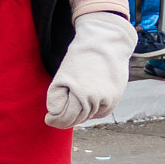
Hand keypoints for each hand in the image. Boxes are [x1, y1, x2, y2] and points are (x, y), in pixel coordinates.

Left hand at [45, 13, 135, 127]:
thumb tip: (56, 114)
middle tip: (56, 116)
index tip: (48, 119)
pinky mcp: (116, 98)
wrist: (106, 43)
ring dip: (80, 113)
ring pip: (90, 116)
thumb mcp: (62, 75)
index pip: (66, 118)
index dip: (55, 121)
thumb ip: (57, 97)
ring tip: (73, 99)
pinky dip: (93, 108)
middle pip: (78, 119)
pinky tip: (88, 97)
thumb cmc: (80, 58)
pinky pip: (101, 111)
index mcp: (81, 94)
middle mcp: (96, 100)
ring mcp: (108, 100)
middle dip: (66, 119)